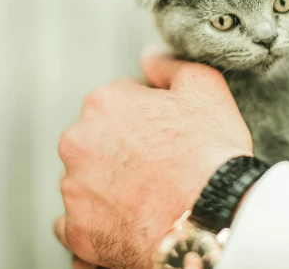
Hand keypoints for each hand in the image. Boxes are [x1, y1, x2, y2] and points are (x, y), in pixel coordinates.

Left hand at [55, 47, 252, 268]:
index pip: (117, 103)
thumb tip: (148, 57)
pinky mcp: (77, 231)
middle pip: (96, 142)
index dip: (146, 119)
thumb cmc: (211, 155)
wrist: (214, 221)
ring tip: (147, 201)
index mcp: (103, 103)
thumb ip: (169, 65)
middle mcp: (78, 142)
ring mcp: (74, 189)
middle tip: (158, 170)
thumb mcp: (204, 88)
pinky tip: (125, 225)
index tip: (167, 137)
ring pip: (85, 182)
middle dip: (120, 152)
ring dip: (107, 188)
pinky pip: (75, 225)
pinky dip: (95, 225)